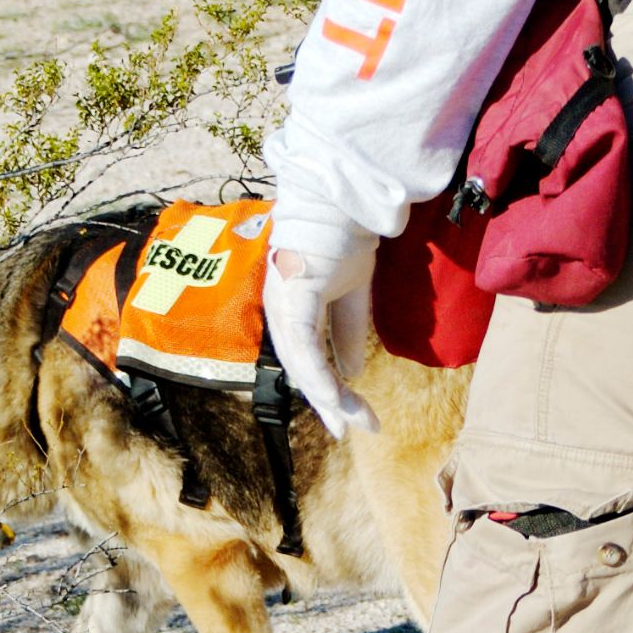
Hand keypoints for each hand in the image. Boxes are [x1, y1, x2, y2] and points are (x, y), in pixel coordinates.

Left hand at [263, 233, 379, 438]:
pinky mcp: (293, 295)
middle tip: (349, 431)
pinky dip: (318, 372)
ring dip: (326, 395)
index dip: (325, 390)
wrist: (342, 201)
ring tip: (350, 421)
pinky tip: (334, 396)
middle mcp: (280, 311)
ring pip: (300, 362)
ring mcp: (282, 303)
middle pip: (300, 368)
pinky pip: (305, 342)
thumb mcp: (352, 293)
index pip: (305, 360)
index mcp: (291, 310)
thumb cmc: (342, 239)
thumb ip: (348, 332)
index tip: (347, 417)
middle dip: (326, 403)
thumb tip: (352, 372)